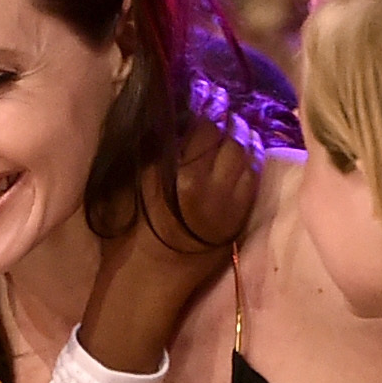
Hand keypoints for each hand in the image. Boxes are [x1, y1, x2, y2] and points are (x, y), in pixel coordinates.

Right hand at [81, 120, 259, 373]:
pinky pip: (252, 182)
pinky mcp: (239, 219)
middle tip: (219, 113)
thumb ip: (152, 153)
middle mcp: (210, 186)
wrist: (147, 280)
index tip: (201, 102)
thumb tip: (169, 123)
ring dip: (240, 141)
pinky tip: (240, 158)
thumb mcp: (131, 186)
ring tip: (231, 133)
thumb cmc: (129, 234)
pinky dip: (249, 165)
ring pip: (246, 158)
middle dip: (226, 123)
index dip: (204, 111)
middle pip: (230, 139)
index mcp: (180, 174)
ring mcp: (229, 204)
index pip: (203, 127)